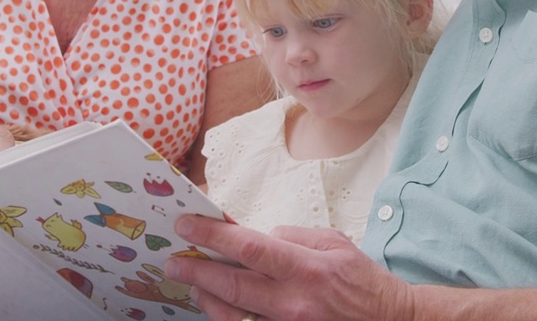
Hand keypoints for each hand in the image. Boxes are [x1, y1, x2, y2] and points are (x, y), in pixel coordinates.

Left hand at [165, 215, 415, 320]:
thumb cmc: (363, 282)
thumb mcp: (334, 243)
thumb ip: (294, 237)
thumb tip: (260, 236)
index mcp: (307, 268)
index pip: (249, 248)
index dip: (212, 236)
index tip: (187, 225)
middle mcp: (294, 302)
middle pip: (231, 285)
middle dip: (196, 270)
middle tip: (173, 260)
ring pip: (233, 315)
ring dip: (206, 298)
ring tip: (191, 282)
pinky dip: (228, 317)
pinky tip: (217, 305)